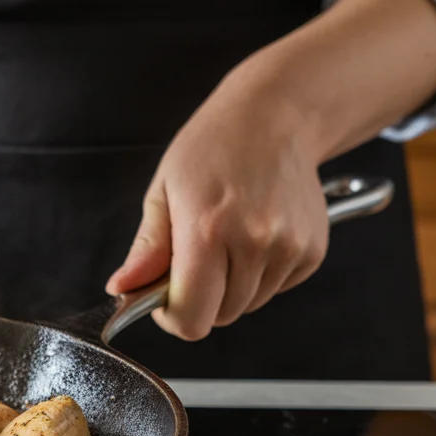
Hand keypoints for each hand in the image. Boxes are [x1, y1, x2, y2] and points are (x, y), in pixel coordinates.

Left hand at [105, 68, 329, 339]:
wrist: (276, 118)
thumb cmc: (213, 149)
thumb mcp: (164, 192)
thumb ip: (146, 249)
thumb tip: (122, 288)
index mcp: (207, 230)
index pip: (190, 318)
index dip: (171, 316)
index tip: (164, 297)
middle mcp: (254, 243)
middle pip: (219, 316)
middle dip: (200, 297)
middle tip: (195, 256)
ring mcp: (289, 249)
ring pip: (248, 305)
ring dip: (232, 287)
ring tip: (228, 237)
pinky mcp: (312, 252)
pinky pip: (276, 289)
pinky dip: (261, 275)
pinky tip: (255, 235)